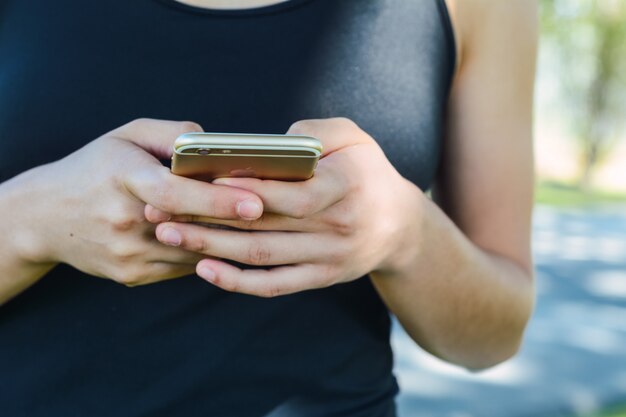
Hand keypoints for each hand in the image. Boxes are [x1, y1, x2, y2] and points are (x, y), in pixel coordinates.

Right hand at [16, 118, 263, 285]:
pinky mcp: (131, 276)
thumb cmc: (95, 167)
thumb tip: (216, 147)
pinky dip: (206, 254)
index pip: (175, 192)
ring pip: (193, 252)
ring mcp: (127, 254)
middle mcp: (123, 220)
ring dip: (225, 241)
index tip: (255, 203)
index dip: (217, 199)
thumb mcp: (127, 136)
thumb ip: (173, 135)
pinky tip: (221, 240)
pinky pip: (183, 267)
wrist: (45, 216)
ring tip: (256, 228)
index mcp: (122, 178)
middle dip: (234, 222)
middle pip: (191, 226)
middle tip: (274, 215)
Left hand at [148, 118, 423, 295]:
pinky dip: (237, 282)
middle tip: (161, 209)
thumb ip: (318, 131)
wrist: (399, 225)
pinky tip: (204, 270)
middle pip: (263, 226)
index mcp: (346, 186)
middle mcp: (337, 226)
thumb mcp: (357, 137)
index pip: (291, 193)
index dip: (245, 190)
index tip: (202, 180)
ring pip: (261, 256)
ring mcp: (328, 257)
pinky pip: (275, 285)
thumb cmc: (368, 172)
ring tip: (169, 236)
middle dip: (208, 218)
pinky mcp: (321, 277)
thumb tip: (274, 144)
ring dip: (212, 248)